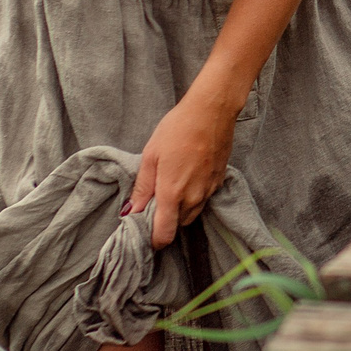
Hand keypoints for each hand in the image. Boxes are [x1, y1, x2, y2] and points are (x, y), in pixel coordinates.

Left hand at [126, 90, 238, 249]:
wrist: (212, 111)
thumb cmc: (177, 129)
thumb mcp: (151, 156)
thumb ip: (142, 188)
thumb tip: (131, 212)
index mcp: (173, 193)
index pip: (164, 234)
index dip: (154, 240)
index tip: (144, 232)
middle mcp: (194, 198)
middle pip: (178, 225)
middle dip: (165, 221)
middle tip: (154, 202)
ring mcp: (209, 191)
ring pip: (191, 214)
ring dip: (179, 210)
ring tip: (170, 188)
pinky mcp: (219, 182)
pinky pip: (203, 200)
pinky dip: (193, 197)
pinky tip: (187, 176)